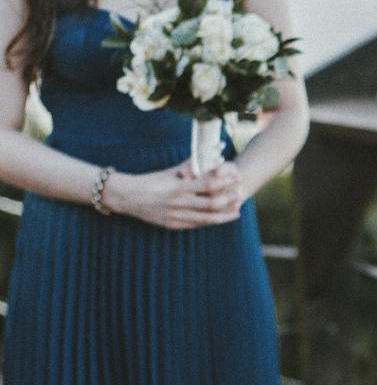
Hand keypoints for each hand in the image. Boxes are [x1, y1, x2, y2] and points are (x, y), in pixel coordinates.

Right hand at [106, 159, 243, 229]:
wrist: (126, 198)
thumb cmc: (149, 182)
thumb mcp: (169, 173)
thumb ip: (189, 168)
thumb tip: (207, 159)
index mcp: (178, 187)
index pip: (208, 185)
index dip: (225, 181)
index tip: (236, 175)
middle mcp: (179, 204)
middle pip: (211, 204)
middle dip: (229, 199)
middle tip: (241, 193)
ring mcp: (176, 217)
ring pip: (207, 219)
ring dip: (224, 214)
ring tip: (237, 210)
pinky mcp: (173, 226)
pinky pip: (197, 225)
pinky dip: (211, 222)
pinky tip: (221, 218)